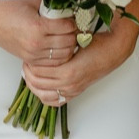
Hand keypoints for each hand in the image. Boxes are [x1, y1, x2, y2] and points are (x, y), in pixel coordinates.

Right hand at [0, 0, 79, 65]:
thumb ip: (52, 7)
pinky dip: (59, 57)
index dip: (73, 22)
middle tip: (73, 29)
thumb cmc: (10, 9)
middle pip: (68, 43)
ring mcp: (33, 54)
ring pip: (63, 55)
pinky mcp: (29, 60)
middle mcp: (36, 43)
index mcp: (38, 27)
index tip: (73, 18)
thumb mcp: (33, 4)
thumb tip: (69, 7)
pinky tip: (59, 48)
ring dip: (69, 47)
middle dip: (74, 35)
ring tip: (68, 38)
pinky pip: (52, 63)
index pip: (67, 27)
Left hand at [21, 19, 135, 105]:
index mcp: (67, 71)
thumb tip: (40, 37)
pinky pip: (54, 101)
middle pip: (37, 83)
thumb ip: (57, 43)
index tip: (27, 55)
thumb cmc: (96, 43)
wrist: (113, 51)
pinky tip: (40, 87)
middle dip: (28, 73)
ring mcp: (73, 90)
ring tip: (30, 74)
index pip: (38, 71)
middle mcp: (69, 84)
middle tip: (25, 64)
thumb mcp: (74, 39)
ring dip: (33, 85)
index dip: (30, 63)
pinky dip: (44, 96)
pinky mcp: (75, 92)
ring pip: (43, 95)